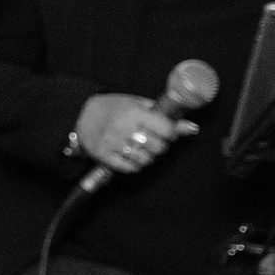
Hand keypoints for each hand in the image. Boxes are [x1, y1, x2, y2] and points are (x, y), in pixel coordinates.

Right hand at [73, 91, 195, 175]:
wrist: (82, 115)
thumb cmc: (115, 109)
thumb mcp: (139, 106)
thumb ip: (165, 117)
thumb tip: (193, 129)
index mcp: (132, 112)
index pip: (166, 130)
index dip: (171, 133)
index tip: (167, 131)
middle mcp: (122, 128)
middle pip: (158, 148)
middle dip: (160, 145)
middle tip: (153, 140)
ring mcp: (112, 143)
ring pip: (146, 160)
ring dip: (148, 156)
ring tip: (141, 147)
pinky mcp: (104, 156)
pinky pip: (131, 168)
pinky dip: (135, 164)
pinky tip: (131, 155)